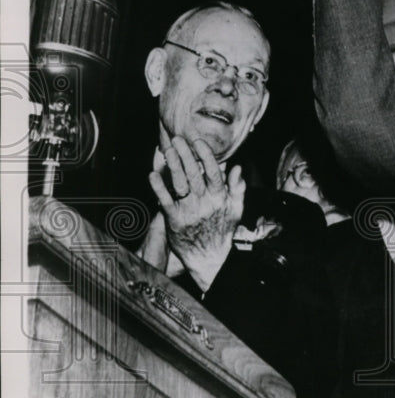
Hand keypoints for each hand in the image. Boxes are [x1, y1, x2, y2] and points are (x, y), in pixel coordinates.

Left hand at [148, 136, 244, 293]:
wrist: (210, 258)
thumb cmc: (223, 232)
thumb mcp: (236, 209)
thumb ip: (237, 188)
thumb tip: (236, 168)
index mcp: (220, 197)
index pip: (213, 171)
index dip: (206, 155)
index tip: (198, 141)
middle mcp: (204, 202)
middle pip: (194, 173)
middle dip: (186, 153)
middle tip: (177, 138)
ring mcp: (189, 210)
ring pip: (180, 183)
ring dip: (173, 164)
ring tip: (167, 149)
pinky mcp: (175, 219)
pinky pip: (165, 200)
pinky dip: (159, 186)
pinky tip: (153, 173)